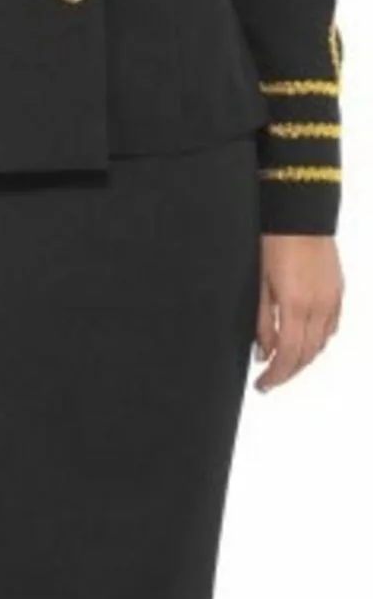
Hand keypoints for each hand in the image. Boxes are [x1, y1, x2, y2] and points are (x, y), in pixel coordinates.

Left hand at [253, 233, 344, 389]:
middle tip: (270, 379)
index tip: (263, 384)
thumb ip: (263, 322)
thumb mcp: (260, 285)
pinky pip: (331, 326)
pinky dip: (318, 340)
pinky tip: (306, 342)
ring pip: (321, 343)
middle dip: (288, 372)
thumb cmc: (275, 242)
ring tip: (284, 363)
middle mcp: (319, 307)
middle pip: (306, 354)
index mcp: (296, 307)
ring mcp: (332, 300)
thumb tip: (263, 353)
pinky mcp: (338, 291)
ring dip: (303, 359)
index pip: (288, 355)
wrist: (301, 215)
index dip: (276, 376)